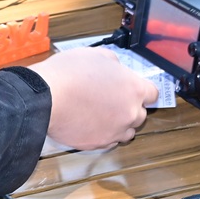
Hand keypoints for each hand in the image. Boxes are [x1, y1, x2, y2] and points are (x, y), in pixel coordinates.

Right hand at [29, 46, 160, 151]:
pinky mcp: (98, 144)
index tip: (133, 90)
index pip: (153, 94)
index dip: (142, 90)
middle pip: (141, 114)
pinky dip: (103, 134)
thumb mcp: (95, 54)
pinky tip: (90, 124)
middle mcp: (130, 113)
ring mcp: (115, 132)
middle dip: (129, 107)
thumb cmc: (69, 73)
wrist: (46, 98)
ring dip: (118, 123)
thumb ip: (113, 63)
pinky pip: (108, 141)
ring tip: (100, 113)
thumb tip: (115, 68)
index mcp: (133, 89)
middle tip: (111, 99)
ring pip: (126, 131)